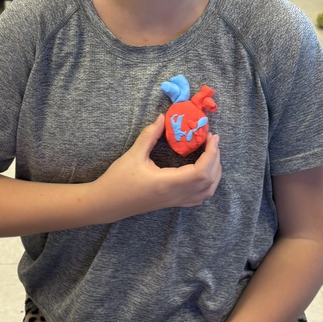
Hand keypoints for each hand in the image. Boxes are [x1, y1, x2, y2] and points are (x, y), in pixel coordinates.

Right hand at [96, 115, 221, 218]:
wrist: (107, 204)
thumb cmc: (118, 180)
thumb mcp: (133, 154)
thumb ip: (150, 135)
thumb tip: (163, 117)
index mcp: (168, 183)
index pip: (201, 171)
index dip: (211, 153)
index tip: (212, 136)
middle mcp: (176, 195)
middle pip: (209, 181)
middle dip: (215, 158)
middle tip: (211, 140)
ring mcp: (176, 202)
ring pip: (207, 192)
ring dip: (214, 172)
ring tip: (210, 153)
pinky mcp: (173, 204)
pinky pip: (199, 198)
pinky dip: (208, 184)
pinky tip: (202, 171)